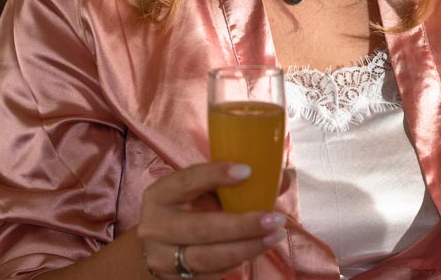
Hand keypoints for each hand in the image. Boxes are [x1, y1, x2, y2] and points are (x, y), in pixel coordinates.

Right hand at [137, 162, 284, 278]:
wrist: (160, 245)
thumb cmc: (189, 209)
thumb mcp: (205, 190)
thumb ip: (239, 182)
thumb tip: (285, 177)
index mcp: (161, 195)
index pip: (187, 181)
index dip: (215, 175)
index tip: (247, 171)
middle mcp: (155, 226)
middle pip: (201, 228)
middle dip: (242, 225)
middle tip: (274, 219)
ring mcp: (161, 257)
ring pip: (207, 257)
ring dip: (246, 248)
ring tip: (274, 236)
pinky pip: (209, 275)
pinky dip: (235, 263)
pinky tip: (254, 250)